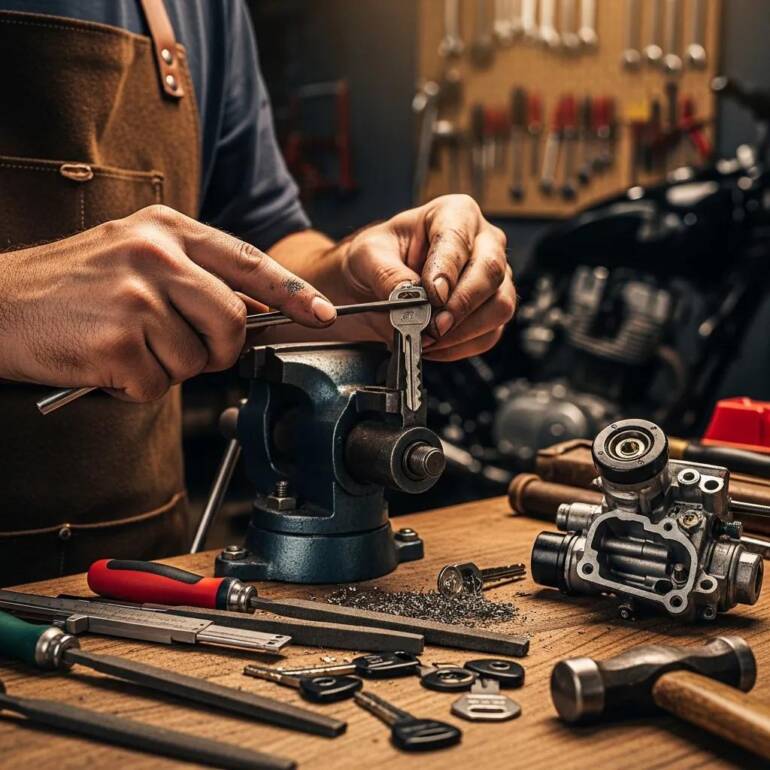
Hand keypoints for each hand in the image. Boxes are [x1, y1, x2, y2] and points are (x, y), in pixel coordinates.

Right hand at [0, 205, 336, 400]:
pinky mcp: (117, 340)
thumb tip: (255, 308)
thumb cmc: (71, 285)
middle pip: (233, 321)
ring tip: (128, 345)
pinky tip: (107, 362)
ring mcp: (136, 296)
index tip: (323, 314)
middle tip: (179, 346)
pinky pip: (158, 384)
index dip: (292, 294)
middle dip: (217, 349)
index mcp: (166, 229)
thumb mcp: (137, 256)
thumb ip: (196, 276)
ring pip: (198, 359)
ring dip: (169, 368)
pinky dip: (137, 386)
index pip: (249, 261)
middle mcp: (155, 255)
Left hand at [335, 195, 514, 359]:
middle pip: (491, 272)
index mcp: (454, 214)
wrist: (371, 286)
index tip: (431, 295)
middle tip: (432, 327)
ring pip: (499, 306)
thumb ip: (387, 274)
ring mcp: (492, 279)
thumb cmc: (376, 260)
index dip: (447, 270)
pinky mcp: (490, 311)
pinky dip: (460, 347)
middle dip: (460, 305)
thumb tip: (407, 296)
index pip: (459, 239)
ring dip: (462, 331)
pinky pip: (490, 334)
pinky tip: (435, 346)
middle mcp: (482, 242)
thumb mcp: (367, 256)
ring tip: (428, 338)